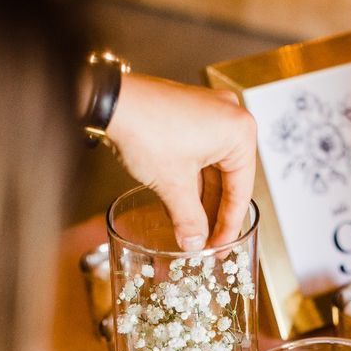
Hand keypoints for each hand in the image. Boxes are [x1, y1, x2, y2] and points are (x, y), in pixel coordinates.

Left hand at [107, 73, 256, 251]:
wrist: (109, 102)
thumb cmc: (145, 128)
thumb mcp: (172, 185)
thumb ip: (189, 220)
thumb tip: (195, 243)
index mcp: (239, 132)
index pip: (241, 191)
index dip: (229, 226)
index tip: (221, 248)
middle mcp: (230, 118)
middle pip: (228, 180)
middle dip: (214, 214)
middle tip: (208, 242)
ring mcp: (210, 114)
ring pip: (212, 169)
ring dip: (201, 200)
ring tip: (193, 228)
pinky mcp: (190, 115)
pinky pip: (199, 156)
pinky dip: (191, 181)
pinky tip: (182, 205)